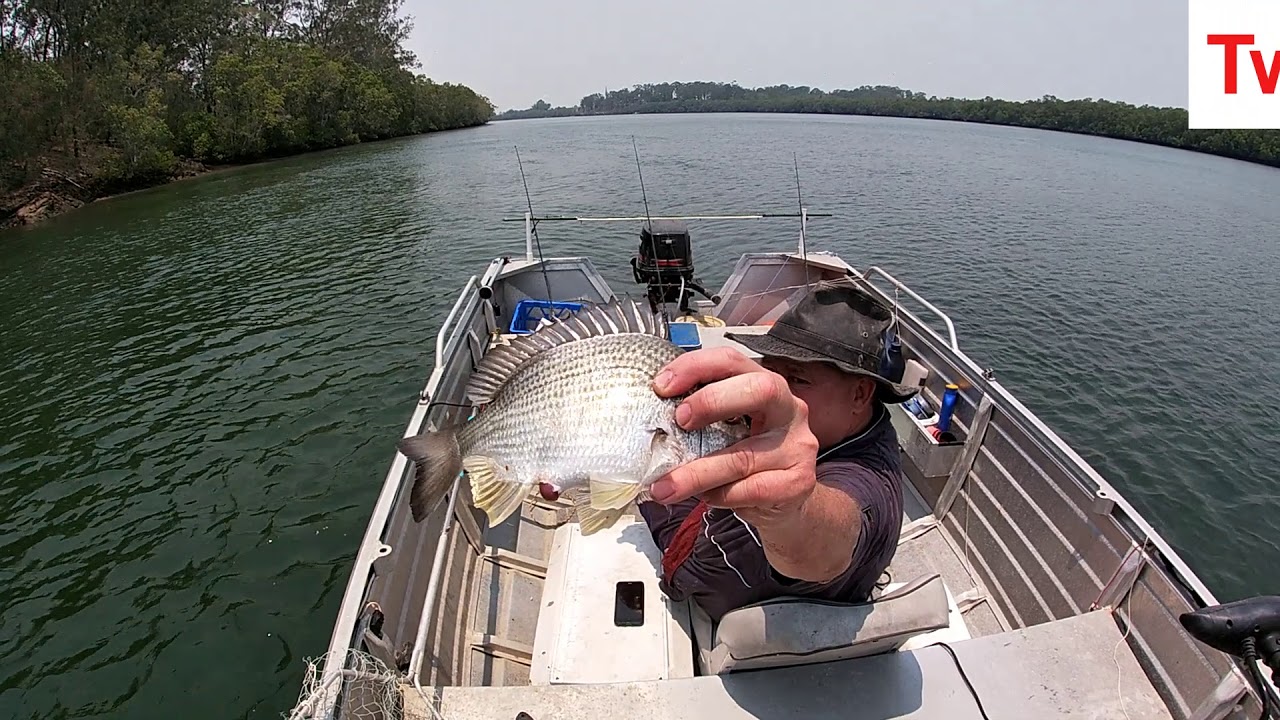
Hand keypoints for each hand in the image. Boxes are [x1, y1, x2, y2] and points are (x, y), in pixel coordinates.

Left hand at [649, 346, 820, 527]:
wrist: (785, 505)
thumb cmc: (748, 460)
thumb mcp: (727, 430)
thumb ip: (702, 419)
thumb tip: (651, 422)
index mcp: (766, 386)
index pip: (732, 361)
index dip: (695, 367)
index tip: (661, 386)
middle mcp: (789, 410)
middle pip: (758, 390)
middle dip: (712, 400)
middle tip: (678, 420)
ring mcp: (797, 447)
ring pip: (742, 456)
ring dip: (696, 472)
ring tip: (664, 486)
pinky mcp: (797, 482)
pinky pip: (750, 489)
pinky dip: (720, 495)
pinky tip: (705, 497)